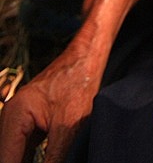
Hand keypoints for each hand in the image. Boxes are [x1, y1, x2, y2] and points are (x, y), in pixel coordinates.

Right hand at [0, 39, 102, 162]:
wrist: (84, 62)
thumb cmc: (79, 83)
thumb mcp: (68, 128)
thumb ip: (53, 160)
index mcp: (14, 117)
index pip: (6, 161)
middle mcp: (9, 120)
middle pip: (7, 159)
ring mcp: (16, 125)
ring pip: (12, 157)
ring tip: (51, 162)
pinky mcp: (26, 129)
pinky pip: (20, 154)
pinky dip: (28, 162)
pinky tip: (47, 162)